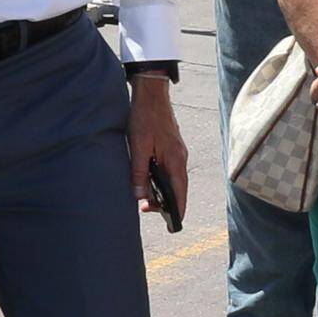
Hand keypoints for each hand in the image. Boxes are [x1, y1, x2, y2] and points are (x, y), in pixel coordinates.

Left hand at [127, 70, 191, 230]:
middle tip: (146, 209)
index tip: (173, 224)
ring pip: (172, 179)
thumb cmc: (145, 117)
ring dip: (161, 189)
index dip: (177, 210)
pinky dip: (161, 179)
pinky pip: (169, 169)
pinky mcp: (171, 147)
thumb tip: (140, 196)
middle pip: (177, 188)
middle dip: (165, 202)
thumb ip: (139, 172)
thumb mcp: (137, 146)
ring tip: (145, 197)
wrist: (152, 93)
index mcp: (175, 160)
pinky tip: (149, 179)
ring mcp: (177, 152)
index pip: (179, 193)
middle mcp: (180, 158)